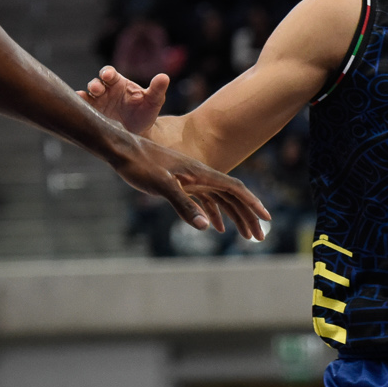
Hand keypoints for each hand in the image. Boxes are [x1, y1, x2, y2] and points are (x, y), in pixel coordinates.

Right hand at [81, 65, 170, 135]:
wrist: (140, 133)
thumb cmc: (145, 112)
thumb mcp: (153, 101)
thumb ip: (157, 89)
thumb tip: (164, 77)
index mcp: (118, 83)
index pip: (110, 73)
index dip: (107, 73)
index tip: (108, 76)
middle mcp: (105, 90)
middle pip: (96, 83)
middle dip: (95, 85)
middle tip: (97, 89)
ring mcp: (97, 102)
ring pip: (87, 95)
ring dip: (86, 95)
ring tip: (85, 98)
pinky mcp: (93, 114)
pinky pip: (84, 109)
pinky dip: (79, 108)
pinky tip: (78, 111)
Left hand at [112, 132, 270, 239]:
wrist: (121, 149)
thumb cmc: (140, 164)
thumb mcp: (162, 186)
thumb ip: (184, 206)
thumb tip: (206, 227)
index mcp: (201, 174)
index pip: (235, 189)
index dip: (252, 204)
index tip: (266, 218)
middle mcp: (201, 176)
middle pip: (233, 198)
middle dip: (248, 217)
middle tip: (259, 238)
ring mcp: (191, 180)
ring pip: (221, 200)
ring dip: (235, 218)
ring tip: (245, 236)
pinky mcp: (180, 184)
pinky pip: (205, 201)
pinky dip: (214, 214)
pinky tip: (215, 228)